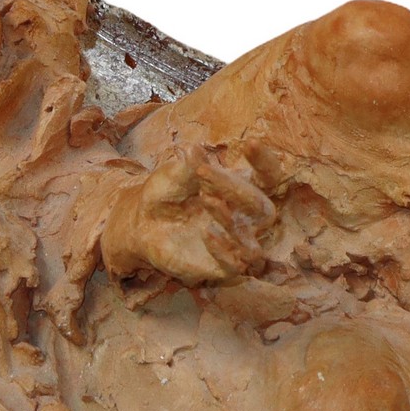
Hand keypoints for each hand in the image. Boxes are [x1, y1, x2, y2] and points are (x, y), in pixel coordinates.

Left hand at [101, 148, 273, 286]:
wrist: (142, 223)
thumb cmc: (166, 193)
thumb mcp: (173, 176)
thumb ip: (188, 166)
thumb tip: (193, 148)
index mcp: (240, 189)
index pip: (268, 177)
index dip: (265, 162)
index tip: (249, 143)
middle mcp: (243, 217)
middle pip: (262, 207)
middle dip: (238, 189)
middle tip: (203, 172)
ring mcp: (234, 243)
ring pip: (253, 242)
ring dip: (232, 221)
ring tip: (206, 200)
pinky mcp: (219, 266)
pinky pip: (236, 266)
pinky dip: (224, 252)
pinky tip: (206, 234)